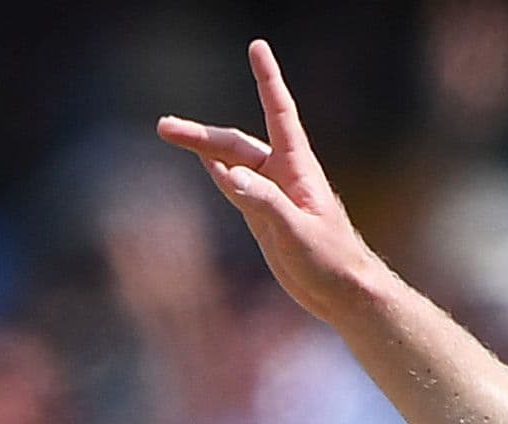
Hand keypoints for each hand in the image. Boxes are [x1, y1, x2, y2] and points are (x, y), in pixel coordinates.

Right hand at [156, 40, 380, 320]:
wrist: (343, 294)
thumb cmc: (332, 262)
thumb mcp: (298, 233)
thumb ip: (265, 202)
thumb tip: (230, 173)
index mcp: (299, 169)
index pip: (280, 113)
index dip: (267, 79)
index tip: (257, 46)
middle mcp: (284, 175)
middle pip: (236, 143)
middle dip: (201, 134)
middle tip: (164, 127)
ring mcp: (273, 194)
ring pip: (231, 161)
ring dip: (201, 148)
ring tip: (166, 132)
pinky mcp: (265, 215)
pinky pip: (236, 185)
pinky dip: (217, 171)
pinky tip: (204, 160)